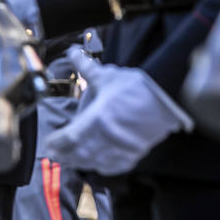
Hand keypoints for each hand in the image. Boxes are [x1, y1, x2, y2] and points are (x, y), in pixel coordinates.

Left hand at [45, 45, 193, 174]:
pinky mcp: (135, 154)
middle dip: (64, 154)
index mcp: (96, 121)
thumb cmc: (137, 87)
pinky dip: (102, 167)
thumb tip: (72, 52)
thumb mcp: (107, 76)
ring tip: (70, 158)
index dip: (55, 143)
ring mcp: (122, 149)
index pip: (68, 139)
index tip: (49, 142)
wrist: (170, 99)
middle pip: (78, 155)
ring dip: (79, 162)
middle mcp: (106, 139)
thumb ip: (86, 68)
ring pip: (94, 163)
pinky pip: (114, 166)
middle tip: (55, 153)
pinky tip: (97, 163)